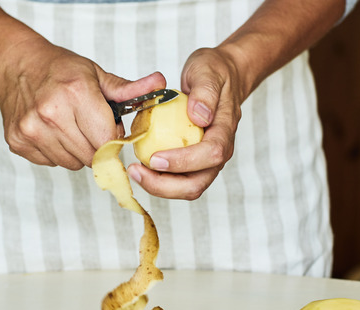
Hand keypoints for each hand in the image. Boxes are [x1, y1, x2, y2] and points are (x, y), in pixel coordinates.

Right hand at [0, 38, 166, 169]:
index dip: (114, 140)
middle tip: (89, 127)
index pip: (108, 141)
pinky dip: (56, 152)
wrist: (15, 66)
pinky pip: (51, 163)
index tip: (111, 131)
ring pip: (72, 163)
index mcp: (76, 94)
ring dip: (77, 151)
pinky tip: (52, 131)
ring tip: (69, 127)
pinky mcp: (18, 143)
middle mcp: (51, 113)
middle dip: (97, 147)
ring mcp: (32, 130)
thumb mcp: (96, 74)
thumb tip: (161, 85)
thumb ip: (129, 89)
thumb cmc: (60, 70)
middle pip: (91, 156)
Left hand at [126, 47, 244, 199]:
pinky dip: (157, 178)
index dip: (183, 161)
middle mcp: (219, 153)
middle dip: (165, 186)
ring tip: (134, 171)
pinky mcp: (194, 162)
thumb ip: (205, 92)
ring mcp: (206, 161)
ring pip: (185, 188)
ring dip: (158, 186)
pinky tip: (139, 166)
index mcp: (225, 131)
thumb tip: (199, 116)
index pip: (210, 154)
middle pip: (196, 184)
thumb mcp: (209, 71)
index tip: (155, 158)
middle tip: (136, 171)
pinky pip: (176, 179)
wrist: (221, 77)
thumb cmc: (215, 73)